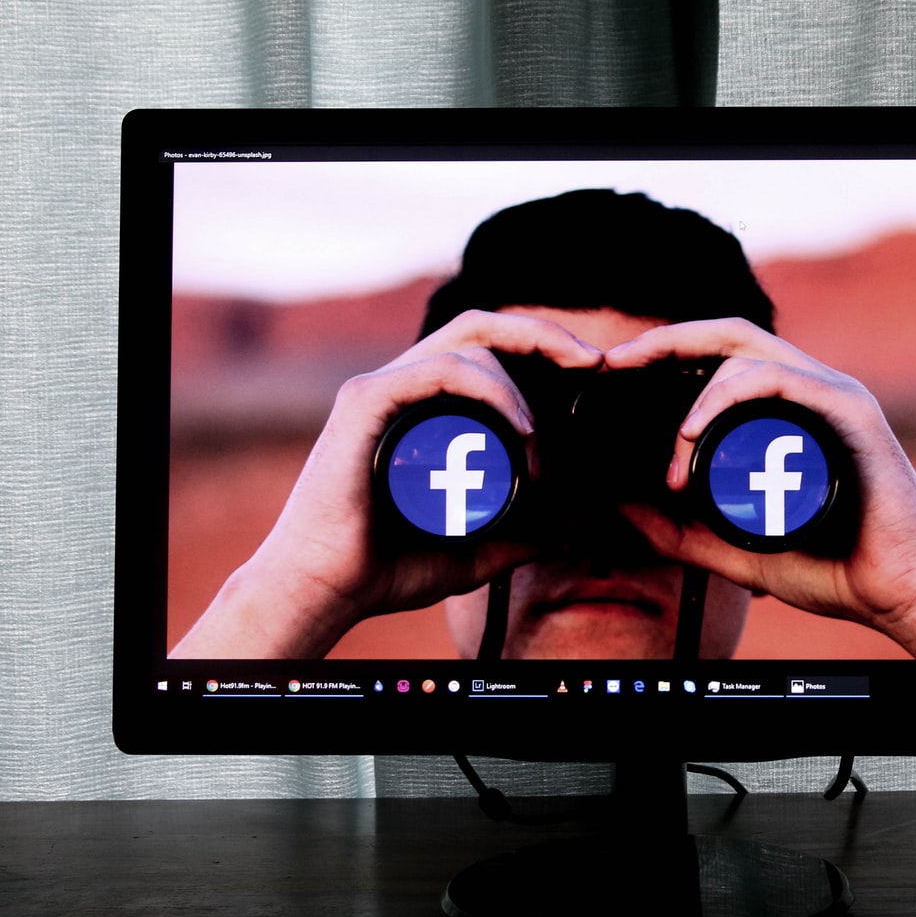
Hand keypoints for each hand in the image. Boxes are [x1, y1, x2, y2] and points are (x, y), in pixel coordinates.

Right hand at [172, 311, 602, 657]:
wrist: (323, 589)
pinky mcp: (365, 402)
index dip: (539, 349)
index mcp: (422, 407)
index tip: (590, 372)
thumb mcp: (468, 551)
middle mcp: (401, 386)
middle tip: (592, 361)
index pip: (487, 351)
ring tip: (540, 441)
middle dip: (543, 334)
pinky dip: (490, 388)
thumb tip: (560, 531)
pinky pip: (438, 369)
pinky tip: (521, 426)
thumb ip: (511, 540)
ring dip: (520, 386)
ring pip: (468, 345)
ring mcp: (380, 389)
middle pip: (480, 327)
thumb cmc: (382, 568)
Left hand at [604, 318, 915, 659]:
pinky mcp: (850, 411)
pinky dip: (725, 397)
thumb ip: (680, 532)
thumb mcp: (734, 551)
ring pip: (745, 353)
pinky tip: (693, 433)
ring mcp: (833, 395)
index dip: (666, 353)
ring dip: (693, 396)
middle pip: (728, 335)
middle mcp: (812, 390)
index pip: (720, 357)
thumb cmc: (835, 568)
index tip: (613, 373)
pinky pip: (777, 379)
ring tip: (671, 452)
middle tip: (614, 363)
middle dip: (664, 340)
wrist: (902, 593)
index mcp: (789, 411)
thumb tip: (621, 507)